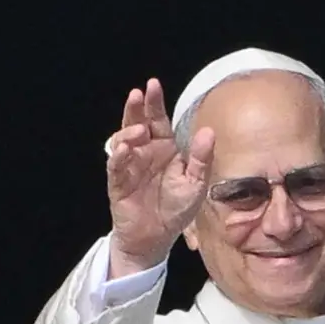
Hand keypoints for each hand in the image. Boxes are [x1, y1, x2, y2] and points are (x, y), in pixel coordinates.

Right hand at [106, 78, 214, 276]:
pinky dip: (118, 156)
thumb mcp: (196, 184)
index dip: (154, 103)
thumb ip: (201, 159)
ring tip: (139, 130)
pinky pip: (115, 166)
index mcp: (164, 148)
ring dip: (128, 131)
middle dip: (136, 107)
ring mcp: (129, 166)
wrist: (157, 238)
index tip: (153, 85)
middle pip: (137, 123)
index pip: (158, 120)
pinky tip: (124, 149)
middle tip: (138, 94)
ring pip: (123, 140)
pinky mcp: (118, 183)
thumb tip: (208, 132)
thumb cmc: (176, 209)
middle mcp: (145, 152)